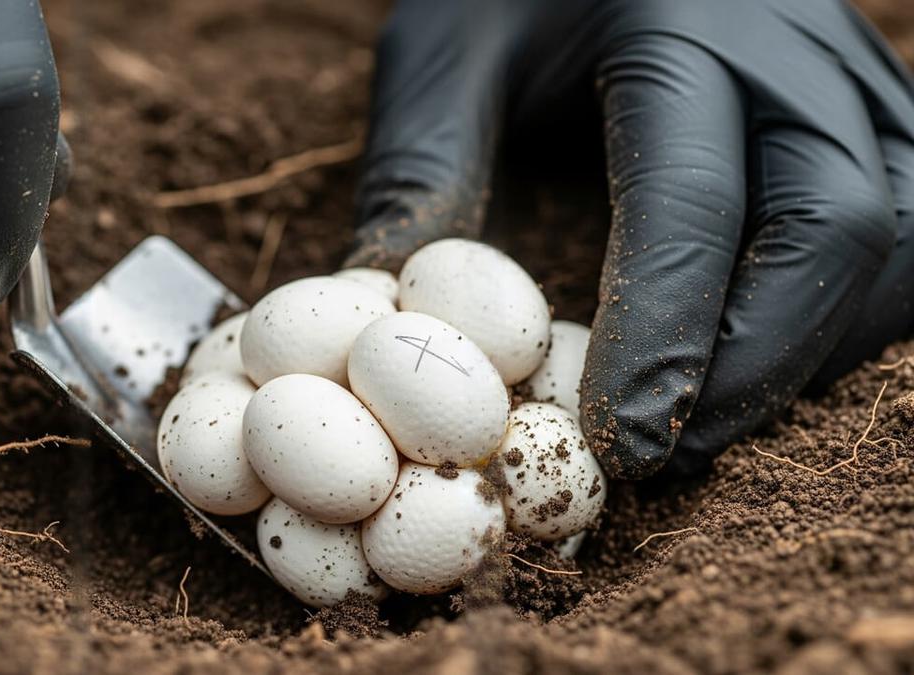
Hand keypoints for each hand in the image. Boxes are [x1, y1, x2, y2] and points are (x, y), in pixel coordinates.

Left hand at [347, 0, 913, 478]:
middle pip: (840, 229)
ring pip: (903, 240)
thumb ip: (421, 172)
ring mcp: (850, 81)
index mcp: (679, 28)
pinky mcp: (874, 112)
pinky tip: (761, 357)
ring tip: (709, 419)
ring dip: (817, 352)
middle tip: (665, 454)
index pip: (694, 201)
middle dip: (757, 367)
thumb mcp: (442, 53)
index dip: (662, 338)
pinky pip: (910, 229)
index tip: (615, 443)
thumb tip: (398, 333)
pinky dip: (847, 317)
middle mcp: (791, 54)